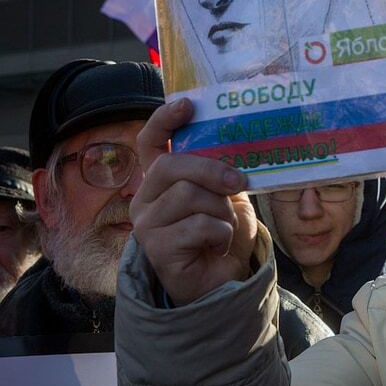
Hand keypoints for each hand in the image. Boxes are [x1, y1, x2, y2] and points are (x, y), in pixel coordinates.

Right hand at [131, 98, 257, 305]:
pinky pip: (199, 226)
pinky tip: (217, 245)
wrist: (223, 280)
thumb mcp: (227, 195)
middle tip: (239, 183)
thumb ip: (222, 170)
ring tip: (225, 226)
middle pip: (171, 166)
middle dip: (211, 170)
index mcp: (162, 180)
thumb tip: (237, 143)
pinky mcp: (157, 250)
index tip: (187, 105)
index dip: (164, 120)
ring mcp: (147, 225)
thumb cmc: (222, 234)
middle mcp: (146, 199)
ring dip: (221, 210)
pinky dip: (220, 233)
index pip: (150, 142)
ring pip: (189, 196)